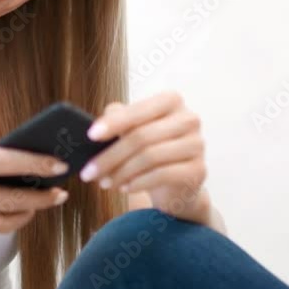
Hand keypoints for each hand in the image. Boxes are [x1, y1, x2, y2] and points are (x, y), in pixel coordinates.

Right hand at [0, 129, 70, 244]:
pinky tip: (1, 210)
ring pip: (4, 221)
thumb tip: (9, 150)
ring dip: (27, 214)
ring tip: (38, 205)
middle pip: (12, 198)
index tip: (60, 166)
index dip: (38, 164)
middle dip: (42, 197)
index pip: (7, 163)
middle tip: (60, 193)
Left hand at [81, 91, 208, 222]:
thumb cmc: (152, 149)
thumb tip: (99, 125)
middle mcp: (189, 118)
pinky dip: (139, 183)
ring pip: (150, 157)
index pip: (139, 110)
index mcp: (171, 101)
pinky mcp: (199, 170)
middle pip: (142, 136)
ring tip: (105, 182)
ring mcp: (197, 144)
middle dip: (110, 156)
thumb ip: (118, 119)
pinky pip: (163, 175)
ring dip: (121, 172)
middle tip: (89, 172)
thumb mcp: (133, 130)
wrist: (178, 182)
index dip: (114, 123)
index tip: (91, 136)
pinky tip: (125, 188)